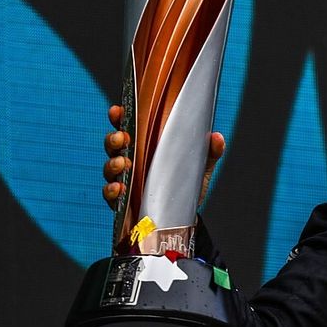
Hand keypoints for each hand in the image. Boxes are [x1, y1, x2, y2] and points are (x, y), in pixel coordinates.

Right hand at [101, 105, 225, 207]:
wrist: (185, 215)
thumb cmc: (186, 184)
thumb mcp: (200, 166)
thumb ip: (209, 151)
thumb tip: (216, 137)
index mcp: (145, 145)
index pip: (128, 127)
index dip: (119, 117)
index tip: (118, 111)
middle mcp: (131, 160)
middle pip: (113, 145)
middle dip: (114, 139)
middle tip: (122, 138)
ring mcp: (124, 180)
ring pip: (109, 168)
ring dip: (113, 164)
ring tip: (123, 163)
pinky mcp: (123, 202)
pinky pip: (110, 194)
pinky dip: (112, 190)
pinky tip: (119, 188)